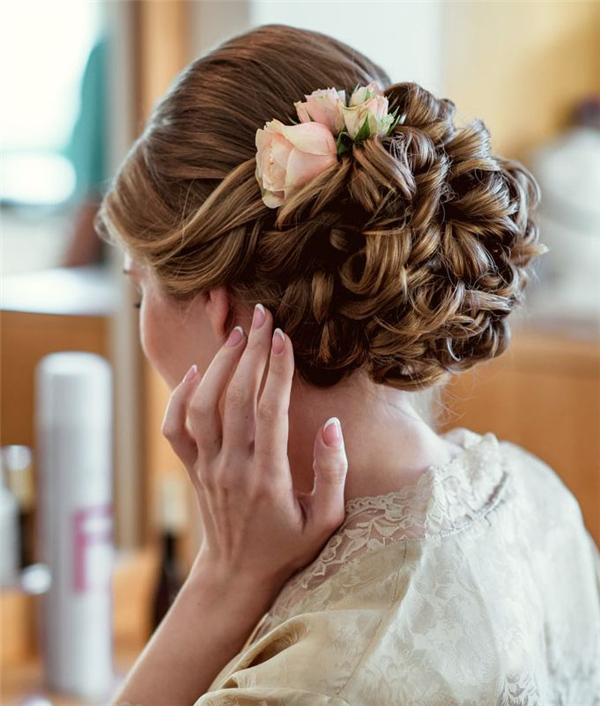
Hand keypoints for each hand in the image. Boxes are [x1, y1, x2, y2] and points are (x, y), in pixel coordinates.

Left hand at [161, 304, 348, 589]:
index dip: (278, 369)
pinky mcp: (193, 469)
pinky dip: (180, 397)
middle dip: (251, 351)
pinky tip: (196, 371)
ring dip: (219, 366)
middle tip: (262, 316)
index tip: (284, 336)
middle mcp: (233, 468)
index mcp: (269, 478)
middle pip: (237, 398)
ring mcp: (207, 468)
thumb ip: (332, 473)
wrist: (237, 573)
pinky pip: (176, 429)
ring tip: (236, 334)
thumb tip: (332, 425)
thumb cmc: (287, 546)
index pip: (272, 411)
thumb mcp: (325, 520)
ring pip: (204, 406)